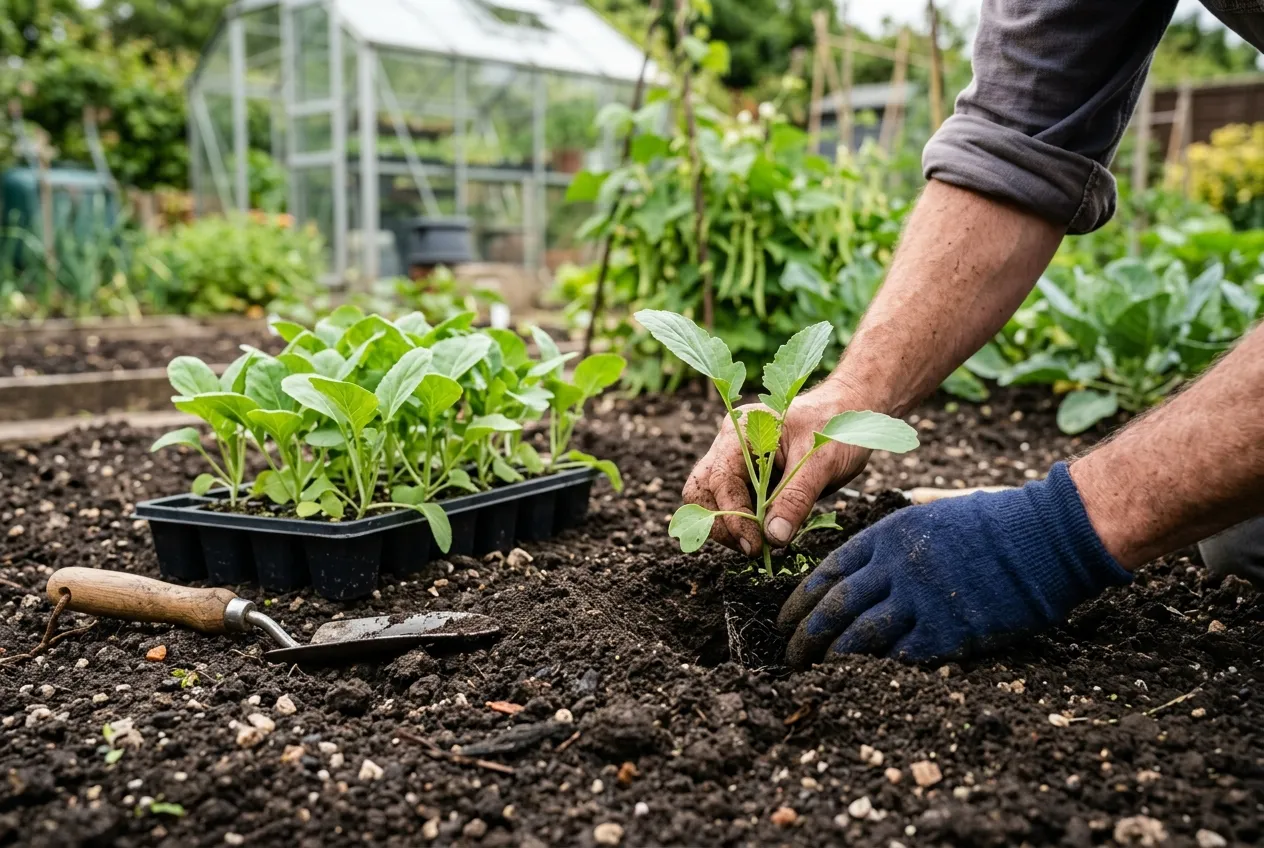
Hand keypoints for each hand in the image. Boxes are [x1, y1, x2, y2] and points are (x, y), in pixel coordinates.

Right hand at [682, 383, 870, 554]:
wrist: (847, 416)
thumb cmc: (835, 430)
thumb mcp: (821, 463)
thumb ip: (796, 498)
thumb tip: (774, 537)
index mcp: (742, 431)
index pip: (721, 480)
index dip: (734, 516)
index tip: (755, 545)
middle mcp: (729, 445)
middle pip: (701, 492)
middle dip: (721, 524)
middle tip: (754, 547)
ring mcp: (733, 462)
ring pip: (709, 502)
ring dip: (730, 527)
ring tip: (763, 541)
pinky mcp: (744, 478)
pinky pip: (729, 505)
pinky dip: (742, 524)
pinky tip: (766, 532)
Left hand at [776, 463, 1133, 667]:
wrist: (1042, 537)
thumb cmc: (992, 521)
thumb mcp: (931, 510)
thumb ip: (896, 533)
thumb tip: (874, 545)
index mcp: (887, 536)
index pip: (827, 572)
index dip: (800, 600)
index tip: (783, 619)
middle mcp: (895, 567)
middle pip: (835, 607)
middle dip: (806, 635)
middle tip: (790, 655)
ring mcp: (920, 600)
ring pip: (861, 636)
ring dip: (834, 657)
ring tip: (817, 672)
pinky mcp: (948, 630)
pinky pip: (902, 655)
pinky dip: (880, 667)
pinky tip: (864, 679)